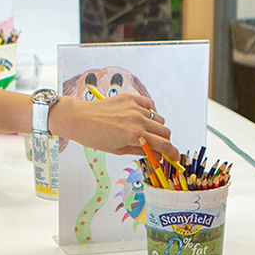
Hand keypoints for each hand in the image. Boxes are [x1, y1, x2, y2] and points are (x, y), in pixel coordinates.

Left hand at [49, 93, 176, 157]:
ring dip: (157, 127)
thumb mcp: (117, 150)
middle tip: (160, 146)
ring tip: (147, 132)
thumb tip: (155, 154)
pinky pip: (149, 104)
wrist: (78, 118)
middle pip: (164, 131)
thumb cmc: (94, 137)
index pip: (163, 145)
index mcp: (135, 135)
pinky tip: (143, 118)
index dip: (172, 152)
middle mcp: (138, 120)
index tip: (176, 156)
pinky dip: (151, 112)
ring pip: (158, 118)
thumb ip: (140, 151)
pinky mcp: (130, 98)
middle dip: (165, 141)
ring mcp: (135, 107)